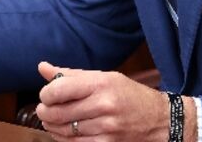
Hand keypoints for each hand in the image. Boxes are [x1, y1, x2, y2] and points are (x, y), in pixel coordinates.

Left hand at [35, 61, 191, 141]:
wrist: (158, 120)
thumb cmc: (128, 94)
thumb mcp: (104, 77)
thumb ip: (71, 74)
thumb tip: (42, 67)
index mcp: (101, 83)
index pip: (59, 89)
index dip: (46, 94)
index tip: (46, 95)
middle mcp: (104, 105)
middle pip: (58, 112)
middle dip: (45, 112)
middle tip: (43, 109)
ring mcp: (106, 127)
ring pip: (64, 130)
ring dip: (52, 126)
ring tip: (52, 120)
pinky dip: (64, 139)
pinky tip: (64, 132)